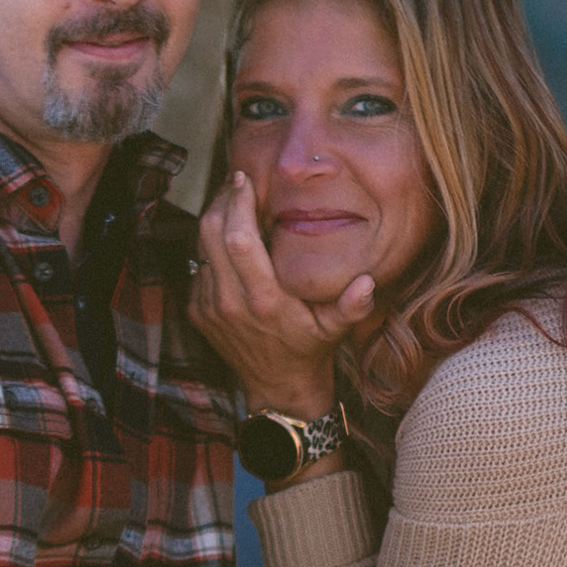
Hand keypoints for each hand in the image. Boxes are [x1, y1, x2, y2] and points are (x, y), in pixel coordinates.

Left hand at [191, 172, 375, 417]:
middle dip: (221, 200)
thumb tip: (368, 281)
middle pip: (211, 234)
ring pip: (200, 246)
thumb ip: (353, 305)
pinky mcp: (197, 310)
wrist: (278, 386)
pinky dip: (210, 246)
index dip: (237, 204)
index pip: (239, 240)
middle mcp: (231, 302)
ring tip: (232, 201)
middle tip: (235, 181)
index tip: (244, 180)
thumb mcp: (337, 328)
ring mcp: (209, 306)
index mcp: (264, 300)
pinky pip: (198, 265)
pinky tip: (229, 238)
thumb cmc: (310, 348)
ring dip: (213, 219)